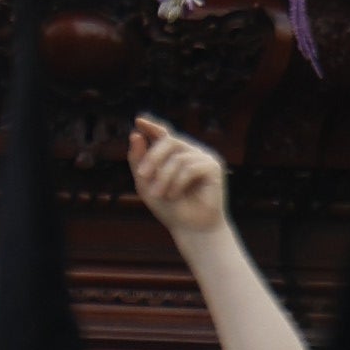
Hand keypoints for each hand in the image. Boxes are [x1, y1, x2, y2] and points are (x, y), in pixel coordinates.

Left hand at [127, 115, 231, 248]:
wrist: (190, 229)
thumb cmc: (170, 208)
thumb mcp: (146, 184)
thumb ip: (138, 160)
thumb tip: (135, 134)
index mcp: (174, 155)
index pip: (163, 134)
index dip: (152, 126)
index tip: (139, 120)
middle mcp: (189, 152)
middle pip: (168, 141)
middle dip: (153, 157)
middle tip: (142, 175)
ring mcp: (203, 158)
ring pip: (178, 157)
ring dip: (164, 177)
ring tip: (160, 194)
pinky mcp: (213, 167)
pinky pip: (190, 167)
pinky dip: (178, 182)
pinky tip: (175, 194)